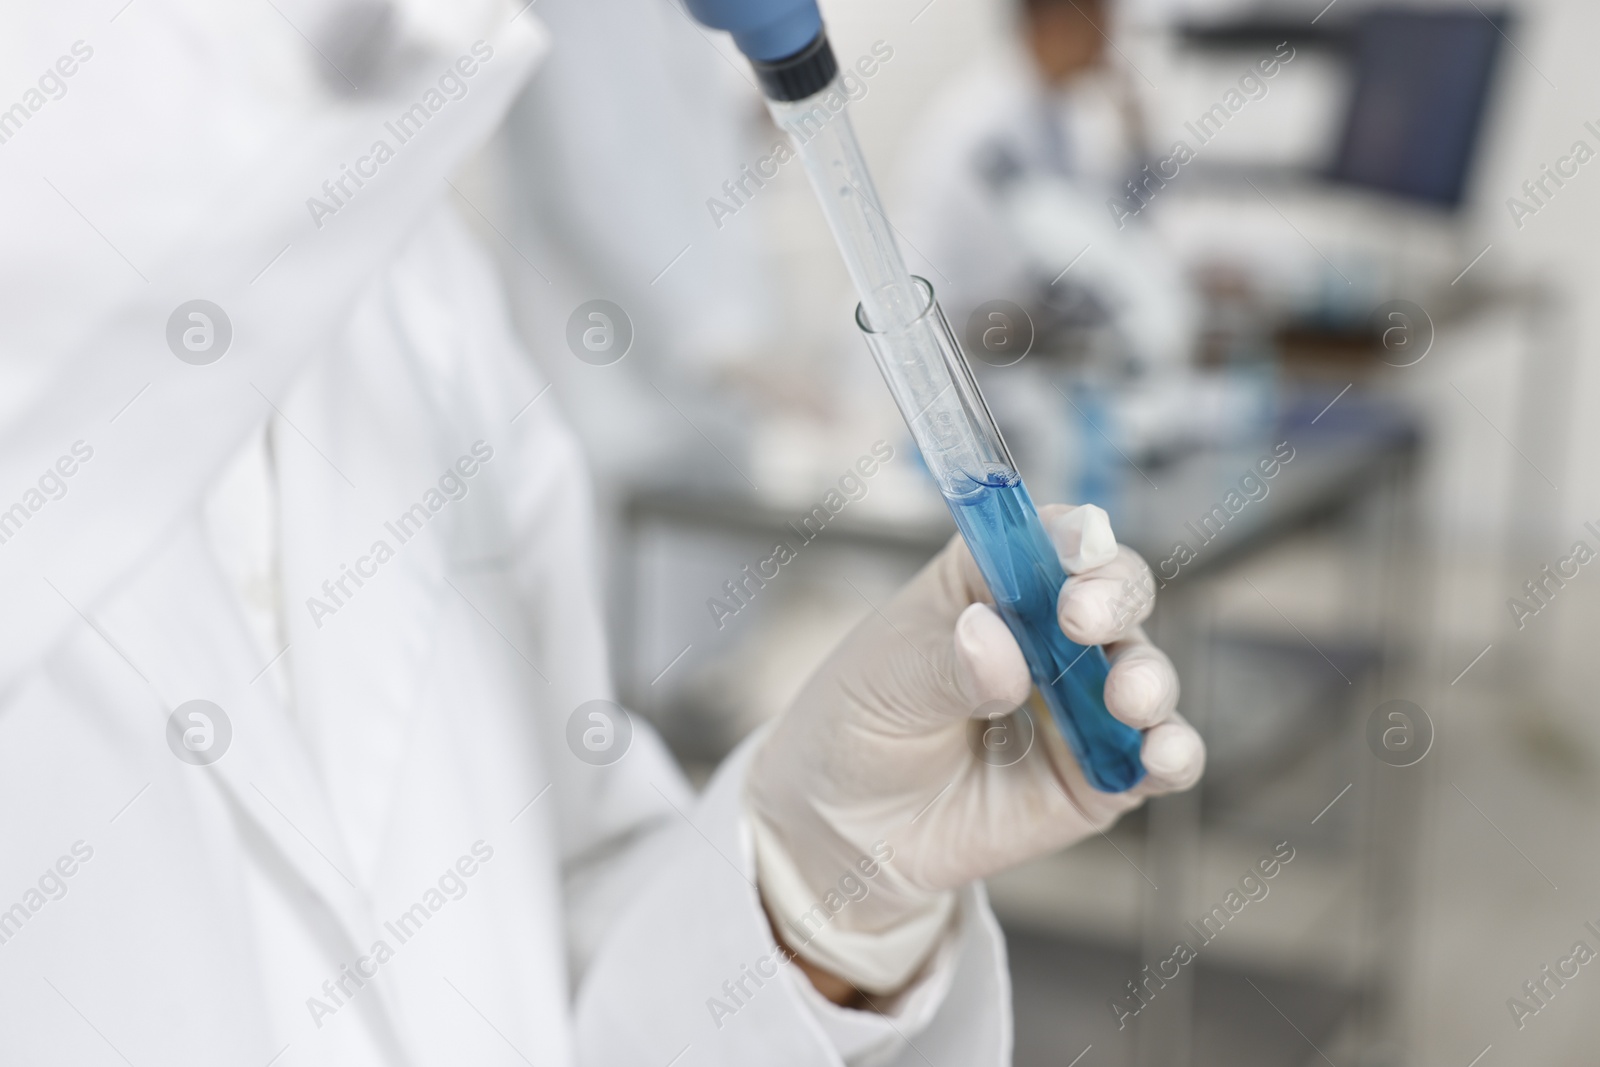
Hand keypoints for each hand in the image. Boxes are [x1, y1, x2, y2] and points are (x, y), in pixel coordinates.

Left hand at [745, 504, 1203, 996]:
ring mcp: (1084, 702)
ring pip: (1146, 672)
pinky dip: (1173, 752)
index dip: (1071, 535)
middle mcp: (1053, 632)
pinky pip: (1160, 757)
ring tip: (1124, 698)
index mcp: (993, 581)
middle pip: (1115, 592)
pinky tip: (1159, 756)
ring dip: (1147, 677)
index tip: (1075, 548)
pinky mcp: (1104, 774)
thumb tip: (996, 644)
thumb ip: (948, 664)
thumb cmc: (860, 726)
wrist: (847, 831)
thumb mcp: (886, 682)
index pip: (1049, 538)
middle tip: (1084, 620)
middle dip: (1114, 597)